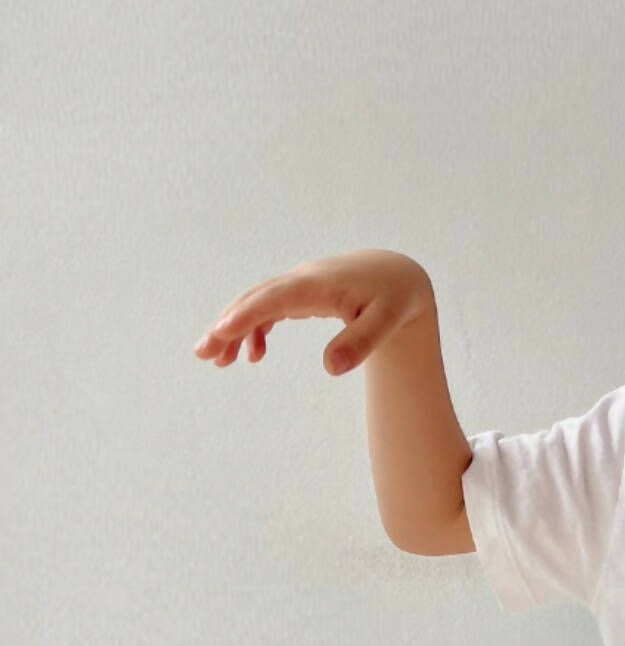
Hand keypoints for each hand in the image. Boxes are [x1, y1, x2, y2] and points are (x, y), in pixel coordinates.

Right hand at [193, 248, 434, 375]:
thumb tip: (332, 369)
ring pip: (256, 303)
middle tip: (203, 353)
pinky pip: (269, 308)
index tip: (221, 333)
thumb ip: (361, 343)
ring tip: (218, 361)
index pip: (275, 298)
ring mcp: (298, 284)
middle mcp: (302, 279)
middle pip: (255, 299)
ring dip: (234, 329)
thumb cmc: (395, 298)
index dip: (247, 315)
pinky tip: (254, 355)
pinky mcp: (300, 293)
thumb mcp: (388, 322)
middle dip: (227, 325)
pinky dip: (255, 328)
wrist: (399, 275)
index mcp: (319, 284)